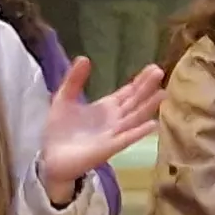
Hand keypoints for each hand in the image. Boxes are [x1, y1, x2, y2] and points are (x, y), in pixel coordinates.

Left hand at [36, 59, 163, 198]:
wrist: (51, 157)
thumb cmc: (59, 130)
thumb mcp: (64, 98)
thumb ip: (74, 80)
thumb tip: (84, 58)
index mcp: (106, 107)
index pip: (128, 92)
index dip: (140, 81)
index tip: (153, 68)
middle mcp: (114, 119)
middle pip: (135, 101)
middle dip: (147, 87)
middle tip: (160, 72)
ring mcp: (114, 134)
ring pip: (135, 117)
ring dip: (148, 106)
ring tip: (163, 94)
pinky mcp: (109, 148)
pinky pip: (127, 138)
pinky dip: (139, 132)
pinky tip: (152, 124)